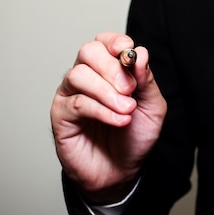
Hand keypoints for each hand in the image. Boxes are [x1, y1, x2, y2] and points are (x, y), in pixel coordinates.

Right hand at [51, 32, 166, 203]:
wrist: (122, 172)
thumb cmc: (135, 137)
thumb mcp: (152, 107)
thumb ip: (146, 80)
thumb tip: (140, 54)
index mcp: (108, 69)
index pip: (103, 42)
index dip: (114, 42)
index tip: (128, 52)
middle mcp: (87, 77)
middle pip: (88, 51)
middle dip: (111, 67)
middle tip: (129, 89)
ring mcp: (71, 95)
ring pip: (79, 75)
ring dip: (107, 91)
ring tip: (126, 111)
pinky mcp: (61, 115)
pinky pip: (77, 103)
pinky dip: (101, 110)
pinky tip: (119, 120)